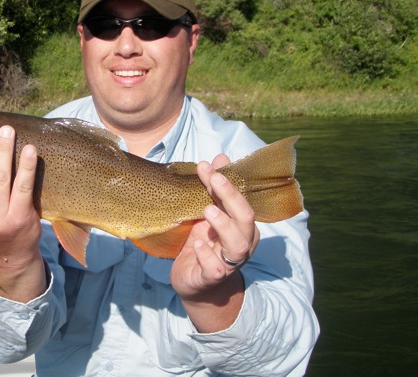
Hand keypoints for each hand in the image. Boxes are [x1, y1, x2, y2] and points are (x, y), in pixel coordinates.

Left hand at [170, 154, 259, 331]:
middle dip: (230, 196)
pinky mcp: (213, 278)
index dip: (227, 182)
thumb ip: (214, 189)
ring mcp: (229, 262)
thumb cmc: (204, 243)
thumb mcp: (206, 213)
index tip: (208, 166)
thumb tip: (221, 157)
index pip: (240, 199)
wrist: (195, 282)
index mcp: (242, 224)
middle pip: (245, 218)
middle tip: (213, 178)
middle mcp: (242, 242)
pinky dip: (207, 255)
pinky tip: (198, 245)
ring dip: (223, 225)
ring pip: (238, 244)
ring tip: (207, 210)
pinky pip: (216, 268)